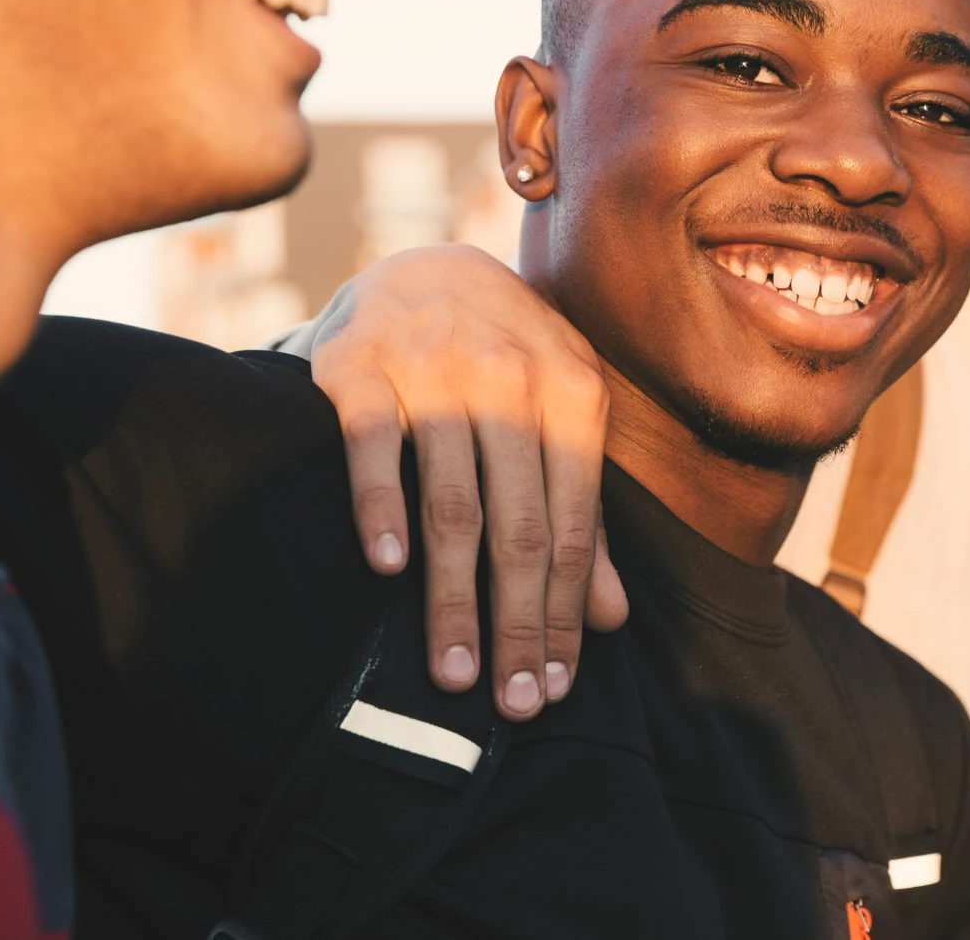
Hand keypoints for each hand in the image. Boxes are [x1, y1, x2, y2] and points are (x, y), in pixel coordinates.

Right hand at [310, 244, 626, 719]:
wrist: (422, 264)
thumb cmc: (503, 364)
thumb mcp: (560, 417)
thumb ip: (582, 514)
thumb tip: (609, 621)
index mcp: (574, 391)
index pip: (573, 524)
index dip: (563, 611)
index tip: (552, 688)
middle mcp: (511, 376)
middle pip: (520, 525)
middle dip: (518, 623)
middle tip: (508, 705)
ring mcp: (434, 366)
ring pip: (452, 500)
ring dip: (452, 594)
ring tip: (453, 670)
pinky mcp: (359, 361)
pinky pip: (374, 445)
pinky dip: (380, 507)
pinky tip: (387, 569)